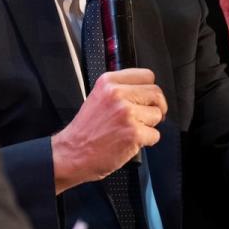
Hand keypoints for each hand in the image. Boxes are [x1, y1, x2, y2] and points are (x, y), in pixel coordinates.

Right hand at [51, 69, 165, 192]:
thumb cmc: (85, 130)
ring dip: (149, 125)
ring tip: (131, 130)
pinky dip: (147, 141)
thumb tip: (144, 91)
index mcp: (109, 82)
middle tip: (148, 116)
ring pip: (157, 114)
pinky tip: (130, 141)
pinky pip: (155, 135)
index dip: (149, 89)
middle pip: (156, 93)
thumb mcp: (98, 97)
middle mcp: (118, 94)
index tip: (148, 98)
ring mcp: (127, 114)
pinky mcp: (134, 133)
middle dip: (155, 107)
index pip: (147, 75)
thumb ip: (120, 90)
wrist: (72, 153)